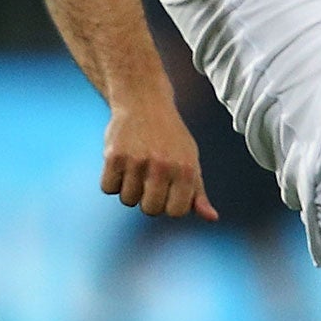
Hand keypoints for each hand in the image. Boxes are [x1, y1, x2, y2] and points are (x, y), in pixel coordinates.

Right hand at [102, 96, 217, 219]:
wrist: (144, 102)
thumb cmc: (171, 137)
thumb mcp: (191, 160)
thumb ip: (198, 192)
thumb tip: (211, 218)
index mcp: (186, 169)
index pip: (176, 212)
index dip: (169, 204)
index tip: (168, 189)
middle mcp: (163, 166)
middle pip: (150, 210)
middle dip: (148, 198)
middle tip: (150, 176)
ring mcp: (138, 161)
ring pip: (127, 200)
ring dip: (129, 188)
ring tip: (137, 165)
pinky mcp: (114, 157)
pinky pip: (108, 188)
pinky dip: (112, 180)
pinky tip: (122, 161)